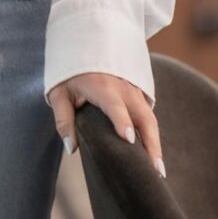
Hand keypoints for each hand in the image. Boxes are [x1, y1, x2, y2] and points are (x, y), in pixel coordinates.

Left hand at [47, 73, 166, 177]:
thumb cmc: (71, 74)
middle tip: (155, 171)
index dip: (122, 121)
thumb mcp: (59, 93)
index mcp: (102, 86)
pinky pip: (149, 117)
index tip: (129, 140)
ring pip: (150, 119)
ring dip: (156, 144)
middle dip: (151, 144)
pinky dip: (153, 137)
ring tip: (158, 171)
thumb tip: (71, 148)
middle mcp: (124, 89)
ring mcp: (135, 92)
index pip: (115, 105)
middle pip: (143, 117)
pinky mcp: (139, 96)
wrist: (86, 47)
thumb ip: (63, 120)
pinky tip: (153, 158)